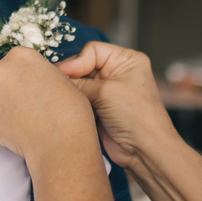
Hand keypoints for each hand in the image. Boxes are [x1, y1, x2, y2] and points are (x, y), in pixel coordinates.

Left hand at [0, 47, 98, 169]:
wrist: (59, 141)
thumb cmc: (68, 109)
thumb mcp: (59, 77)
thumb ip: (38, 73)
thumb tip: (30, 81)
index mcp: (20, 55)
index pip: (19, 60)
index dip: (29, 75)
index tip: (36, 86)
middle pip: (3, 75)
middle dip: (13, 87)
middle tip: (31, 103)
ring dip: (6, 103)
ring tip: (26, 117)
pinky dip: (3, 121)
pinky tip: (20, 127)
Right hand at [56, 43, 178, 170]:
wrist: (144, 150)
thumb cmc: (136, 116)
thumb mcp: (106, 91)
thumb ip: (79, 82)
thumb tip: (57, 78)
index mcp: (127, 60)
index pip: (93, 50)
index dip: (76, 61)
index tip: (63, 74)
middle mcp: (117, 73)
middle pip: (84, 66)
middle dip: (72, 76)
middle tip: (58, 86)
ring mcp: (108, 91)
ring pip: (80, 84)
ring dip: (72, 91)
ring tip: (61, 97)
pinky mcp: (100, 108)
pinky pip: (81, 100)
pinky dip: (73, 103)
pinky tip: (67, 107)